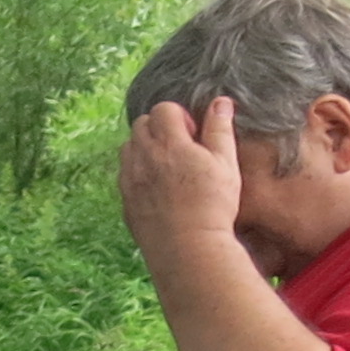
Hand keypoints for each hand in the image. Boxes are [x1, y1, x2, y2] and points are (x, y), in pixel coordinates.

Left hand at [120, 97, 246, 267]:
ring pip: (128, 147)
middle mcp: (143, 158)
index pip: (162, 109)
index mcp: (169, 144)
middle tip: (182, 149)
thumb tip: (220, 102)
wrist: (188, 248)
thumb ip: (219, 129)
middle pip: (141, 124)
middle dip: (160, 128)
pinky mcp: (124, 200)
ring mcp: (129, 180)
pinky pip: (124, 174)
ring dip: (145, 148)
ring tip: (169, 167)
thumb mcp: (225, 163)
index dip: (180, 116)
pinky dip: (137, 171)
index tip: (194, 135)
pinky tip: (159, 188)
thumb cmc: (212, 205)